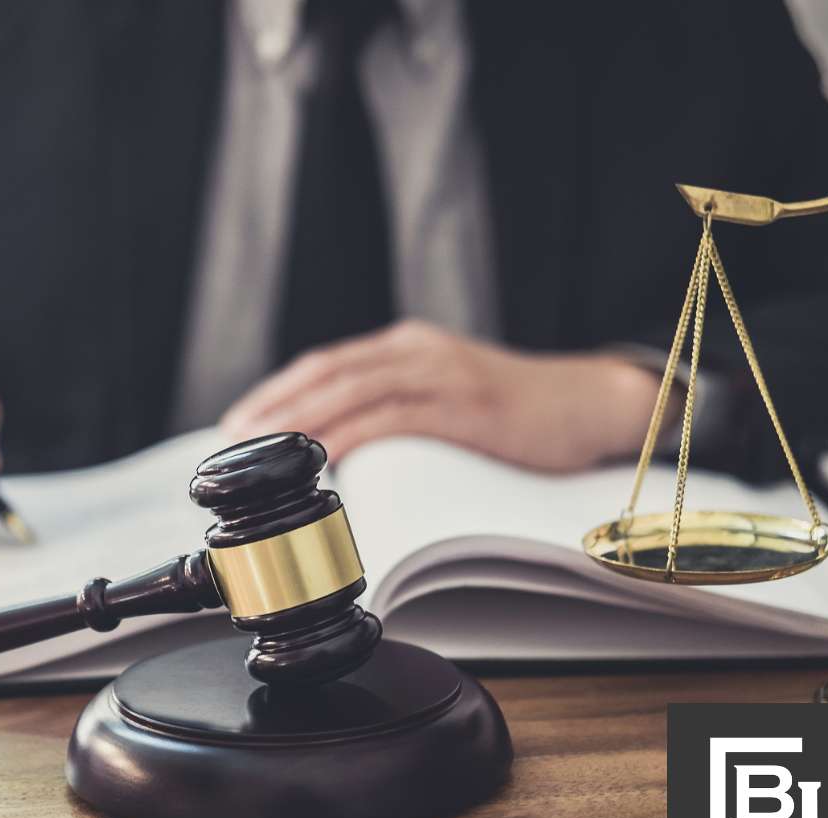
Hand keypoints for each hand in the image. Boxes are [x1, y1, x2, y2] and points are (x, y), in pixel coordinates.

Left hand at [222, 320, 666, 469]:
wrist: (593, 404)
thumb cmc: (519, 414)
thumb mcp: (450, 397)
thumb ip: (402, 410)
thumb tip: (348, 453)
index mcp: (409, 348)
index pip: (327, 365)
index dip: (279, 392)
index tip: (240, 424)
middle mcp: (419, 351)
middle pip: (328, 373)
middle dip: (275, 406)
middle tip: (234, 442)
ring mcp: (443, 373)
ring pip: (353, 390)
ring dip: (301, 422)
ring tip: (263, 453)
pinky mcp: (466, 404)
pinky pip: (394, 417)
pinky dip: (351, 435)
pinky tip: (322, 458)